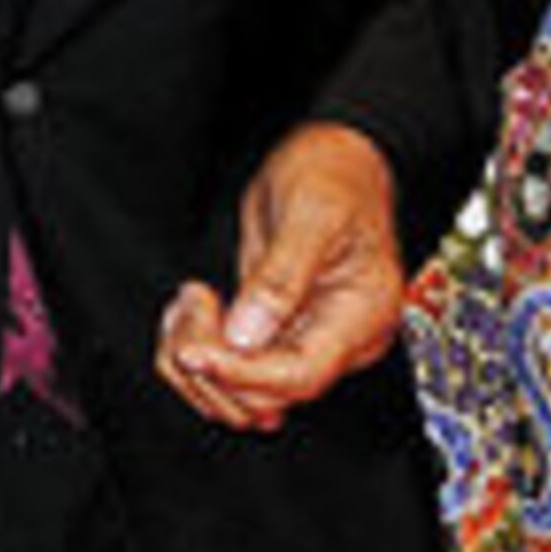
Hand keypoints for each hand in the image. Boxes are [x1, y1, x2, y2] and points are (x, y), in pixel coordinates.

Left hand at [153, 122, 405, 432]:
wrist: (336, 158)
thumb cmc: (337, 176)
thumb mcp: (311, 213)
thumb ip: (280, 277)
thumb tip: (248, 334)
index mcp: (361, 316)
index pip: (301, 375)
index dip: (243, 374)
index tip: (196, 354)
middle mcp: (335, 338)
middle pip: (268, 394)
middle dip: (215, 361)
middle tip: (193, 302)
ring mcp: (303, 336)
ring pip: (242, 390)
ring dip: (200, 358)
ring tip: (189, 301)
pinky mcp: (274, 330)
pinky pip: (232, 365)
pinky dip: (199, 349)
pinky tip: (189, 311)